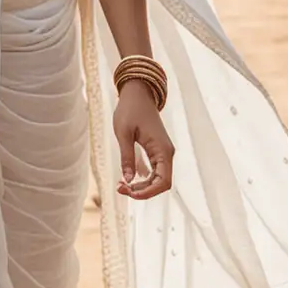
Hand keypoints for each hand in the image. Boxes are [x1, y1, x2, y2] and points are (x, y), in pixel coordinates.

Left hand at [113, 80, 172, 200]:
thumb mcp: (124, 133)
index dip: (147, 193)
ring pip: (158, 179)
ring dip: (142, 186)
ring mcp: (163, 152)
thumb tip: (127, 180)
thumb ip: (127, 157)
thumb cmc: (130, 110)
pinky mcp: (158, 151)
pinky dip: (143, 179)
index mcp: (162, 150)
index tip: (128, 192)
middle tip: (120, 188)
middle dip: (142, 191)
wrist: (139, 94)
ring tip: (121, 185)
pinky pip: (155, 172)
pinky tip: (127, 180)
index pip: (163, 182)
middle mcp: (167, 153)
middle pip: (161, 184)